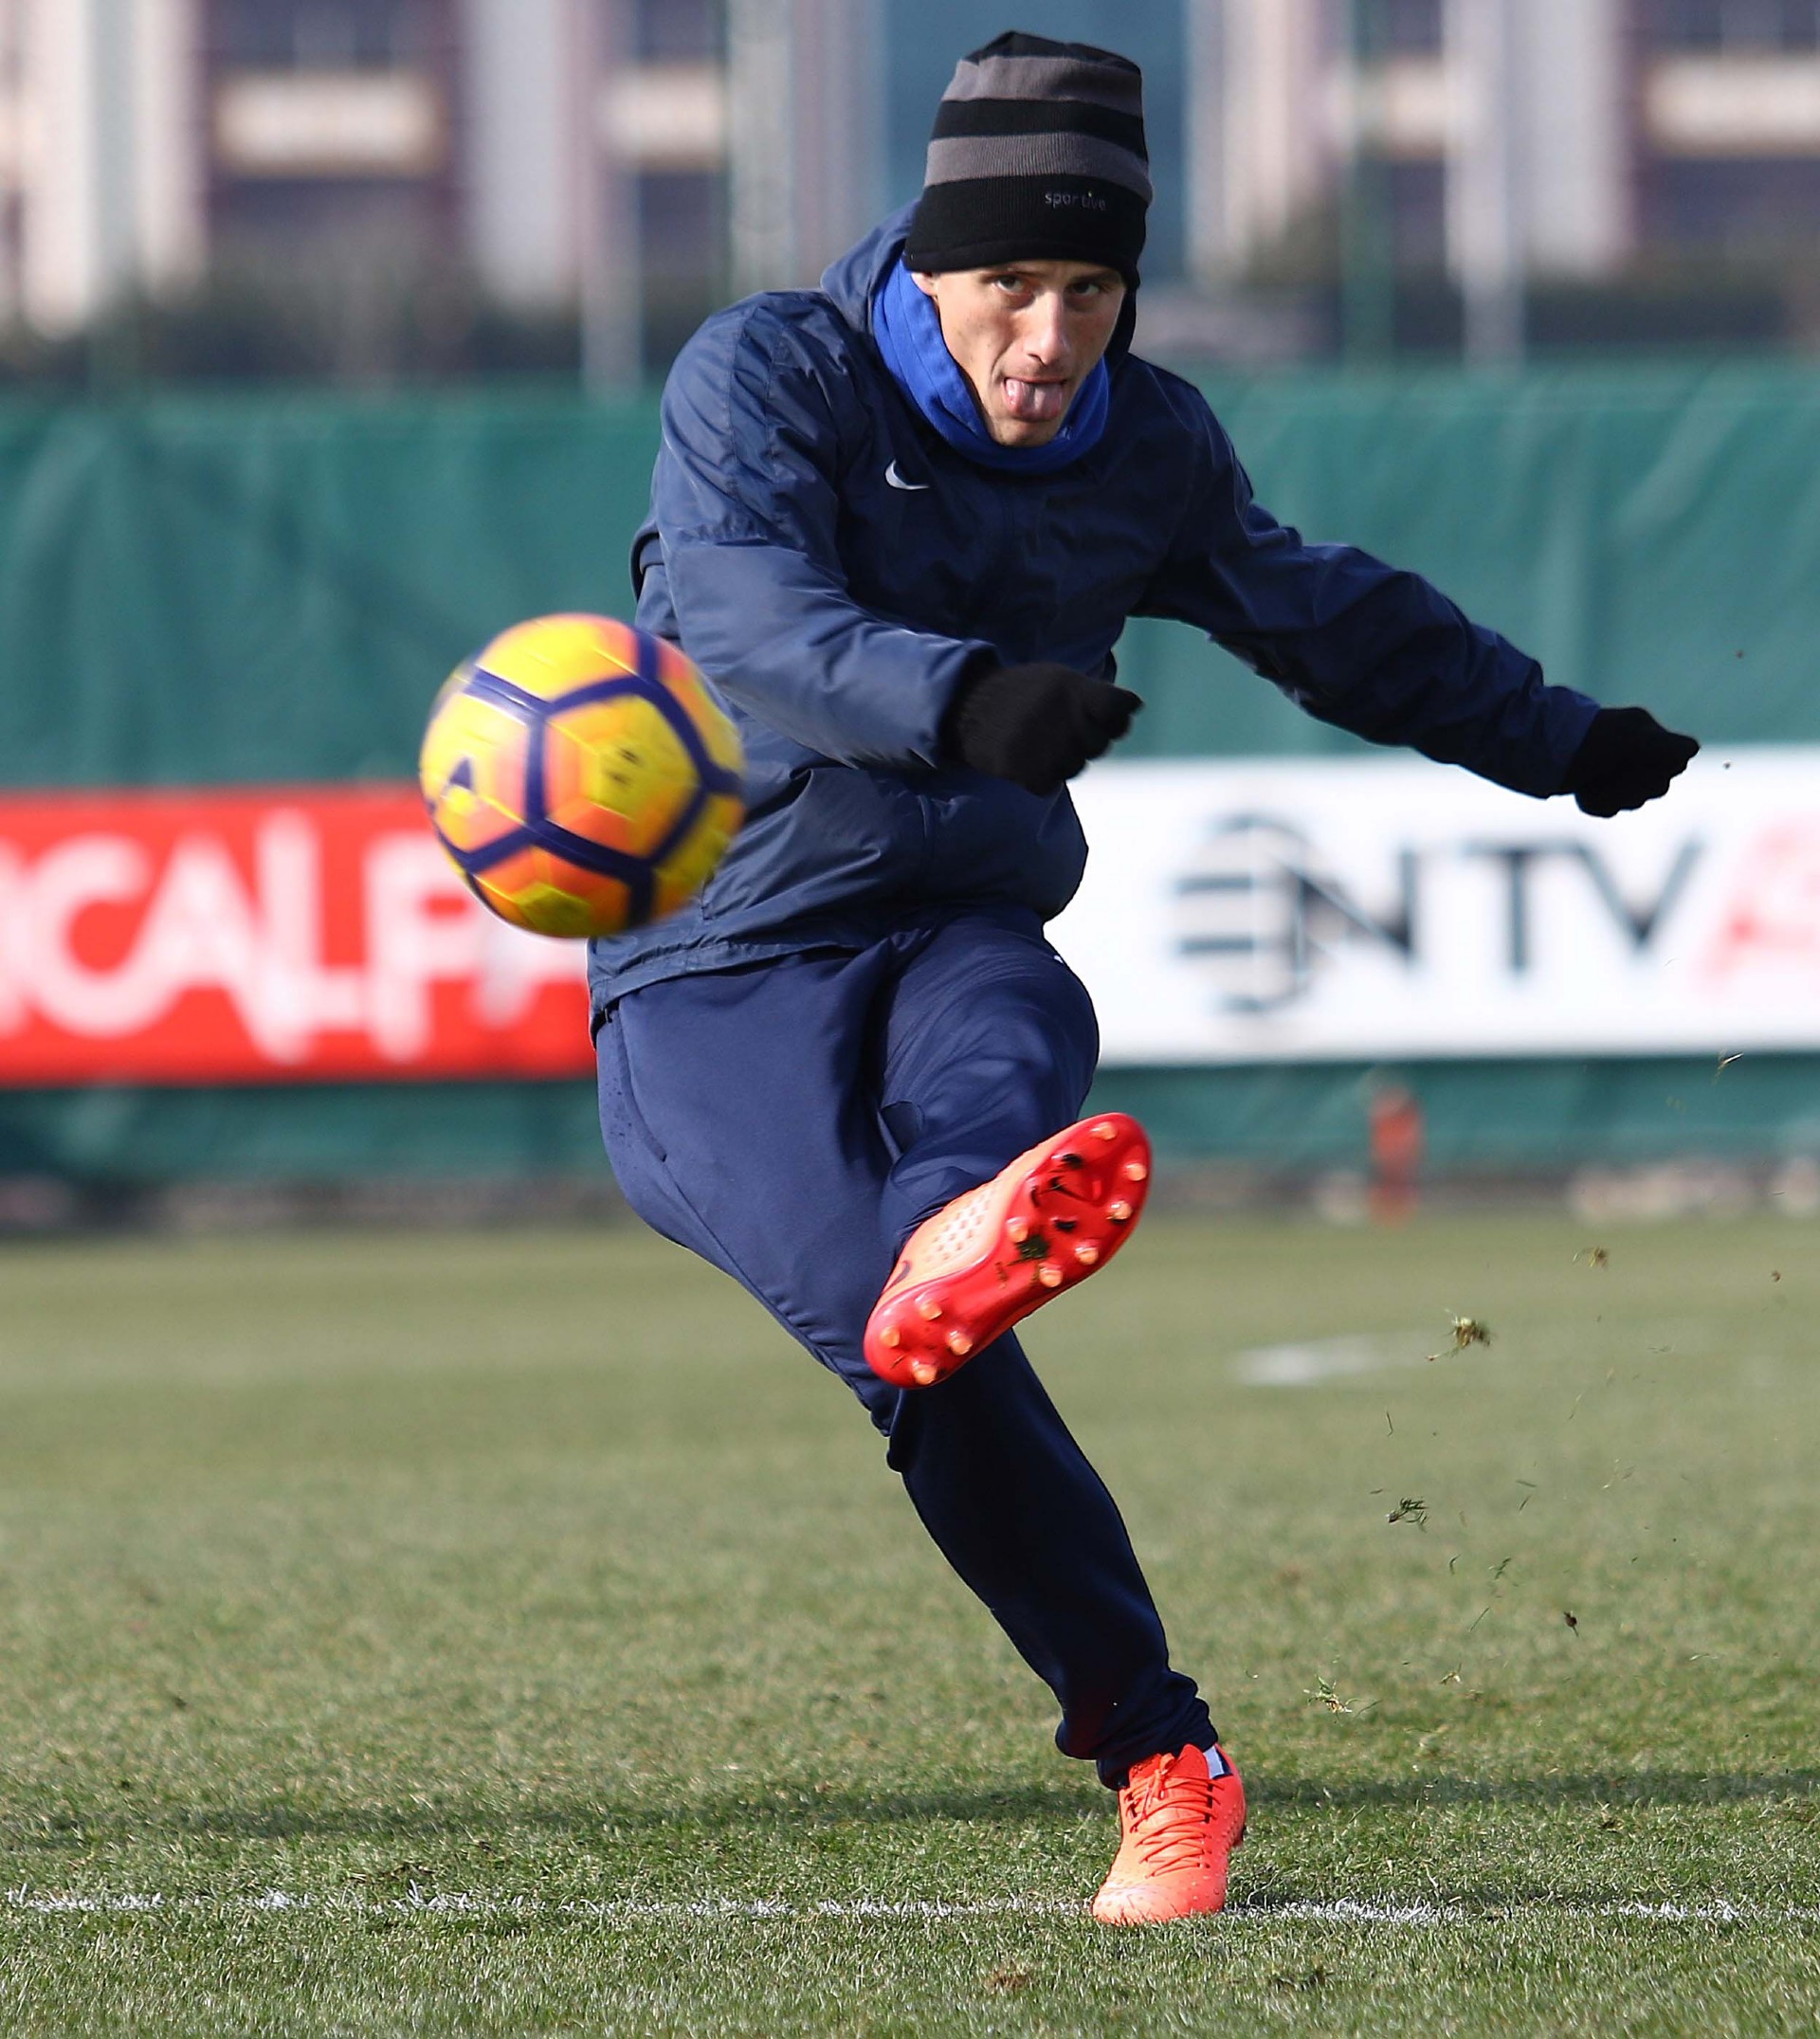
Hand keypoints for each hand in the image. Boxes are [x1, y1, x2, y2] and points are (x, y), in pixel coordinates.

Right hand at [943, 661, 1141, 795]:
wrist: (966, 707)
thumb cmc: (1021, 693)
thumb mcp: (1059, 679)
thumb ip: (1096, 694)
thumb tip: (1136, 707)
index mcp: (1073, 688)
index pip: (1120, 711)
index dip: (1115, 720)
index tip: (1099, 717)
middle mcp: (1062, 715)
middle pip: (1099, 746)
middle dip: (1084, 742)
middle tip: (1055, 729)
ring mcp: (1043, 744)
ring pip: (1075, 767)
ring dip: (1060, 760)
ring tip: (1036, 741)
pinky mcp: (1023, 769)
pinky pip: (1049, 785)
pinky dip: (1038, 777)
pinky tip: (1023, 757)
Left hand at [1562, 706, 1698, 816]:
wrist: (1537, 749)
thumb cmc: (1587, 740)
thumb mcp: (1629, 739)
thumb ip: (1663, 745)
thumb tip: (1694, 749)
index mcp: (1646, 731)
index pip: (1677, 760)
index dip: (1662, 768)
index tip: (1638, 762)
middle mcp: (1634, 750)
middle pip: (1657, 786)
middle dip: (1633, 786)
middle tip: (1609, 775)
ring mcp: (1614, 770)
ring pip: (1633, 799)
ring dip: (1613, 795)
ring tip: (1591, 784)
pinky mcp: (1595, 786)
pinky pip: (1609, 806)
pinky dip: (1596, 802)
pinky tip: (1583, 793)